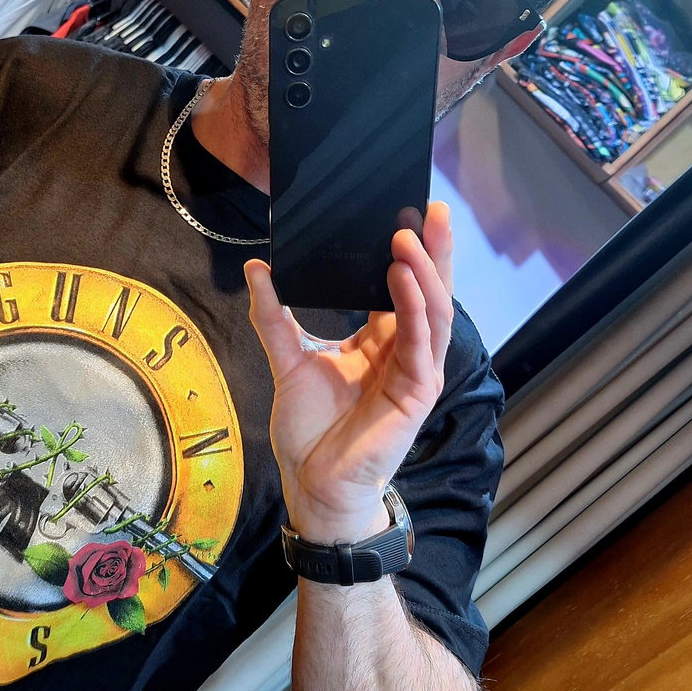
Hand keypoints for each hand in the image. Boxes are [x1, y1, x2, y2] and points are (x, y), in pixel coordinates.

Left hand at [244, 202, 453, 543]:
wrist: (311, 482)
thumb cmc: (309, 430)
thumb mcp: (288, 360)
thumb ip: (274, 316)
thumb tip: (257, 268)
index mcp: (379, 341)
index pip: (402, 286)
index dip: (408, 252)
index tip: (403, 211)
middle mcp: (403, 351)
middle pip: (428, 290)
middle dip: (433, 249)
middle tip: (431, 208)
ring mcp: (414, 371)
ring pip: (434, 310)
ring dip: (425, 271)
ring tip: (409, 235)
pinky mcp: (417, 392)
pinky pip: (422, 341)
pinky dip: (415, 306)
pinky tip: (404, 278)